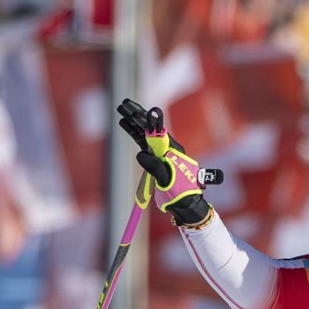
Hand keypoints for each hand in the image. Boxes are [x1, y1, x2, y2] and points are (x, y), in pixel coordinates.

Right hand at [115, 98, 220, 225]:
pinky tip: (126, 125)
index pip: (157, 131)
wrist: (186, 204)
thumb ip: (155, 167)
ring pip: (145, 134)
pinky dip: (134, 133)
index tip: (135, 111)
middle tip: (125, 104)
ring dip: (134, 123)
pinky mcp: (155, 159)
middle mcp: (166, 148)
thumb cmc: (181, 193)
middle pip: (150, 128)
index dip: (145, 120)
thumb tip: (140, 155)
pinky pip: (143, 143)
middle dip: (137, 116)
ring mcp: (160, 153)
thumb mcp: (168, 181)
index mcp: (172, 150)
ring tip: (123, 112)